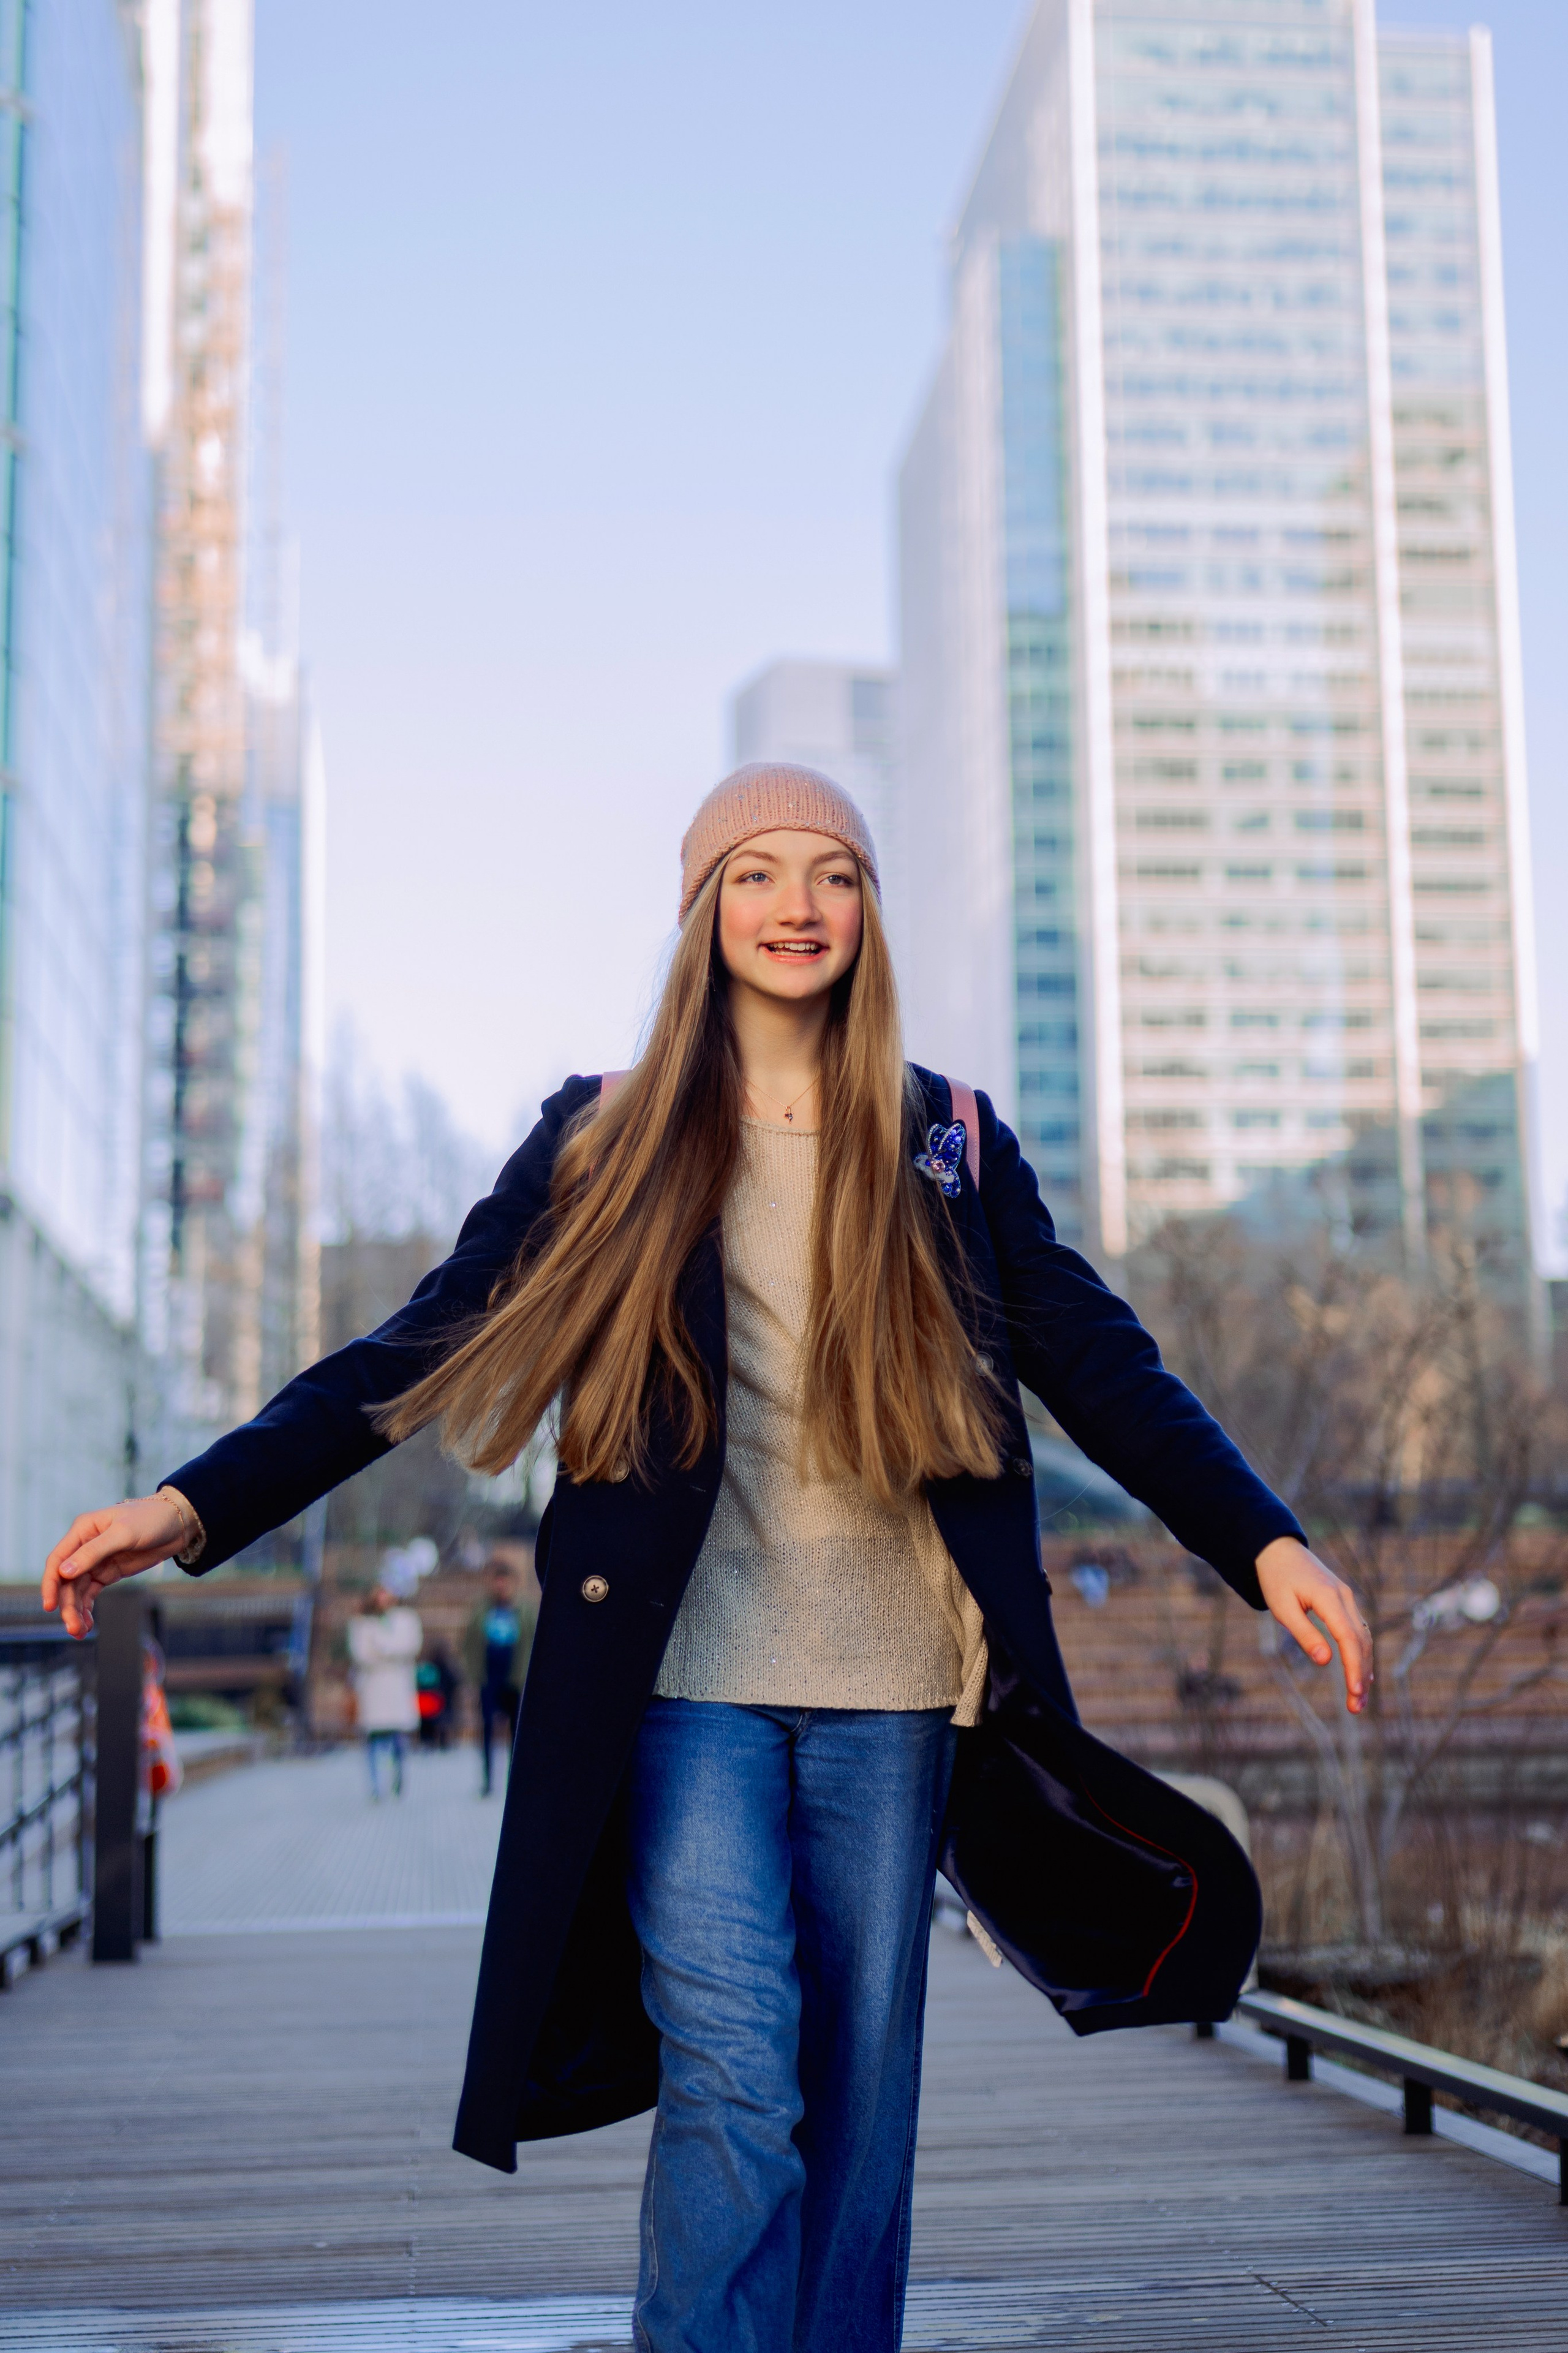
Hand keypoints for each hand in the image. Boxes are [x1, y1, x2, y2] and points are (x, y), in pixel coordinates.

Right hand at [42, 1495, 187, 1639]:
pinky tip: (88, 1625)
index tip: (50, 1606)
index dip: (50, 1584)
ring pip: (77, 1591)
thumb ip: (94, 1552)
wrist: (177, 1524)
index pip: (57, 1560)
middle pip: (66, 1581)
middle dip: (67, 1605)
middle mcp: (84, 1547)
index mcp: (83, 1530)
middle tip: (73, 1628)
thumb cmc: (151, 1519)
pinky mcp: (108, 1573)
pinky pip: (90, 1594)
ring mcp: (95, 1562)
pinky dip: (87, 1609)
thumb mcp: (123, 1533)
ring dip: (76, 1612)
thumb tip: (64, 1572)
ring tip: (80, 1632)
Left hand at [1255, 1536, 1371, 1714]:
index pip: (1349, 1638)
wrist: (1278, 1550)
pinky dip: (1362, 1654)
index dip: (1354, 1667)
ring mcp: (1347, 1598)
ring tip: (1358, 1699)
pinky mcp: (1345, 1602)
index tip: (1355, 1692)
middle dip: (1361, 1675)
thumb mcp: (1282, 1607)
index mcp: (1329, 1597)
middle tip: (1356, 1707)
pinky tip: (1361, 1675)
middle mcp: (1345, 1597)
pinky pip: (1359, 1630)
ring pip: (1364, 1638)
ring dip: (1364, 1668)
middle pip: (1362, 1642)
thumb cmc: (1276, 1579)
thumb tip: (1324, 1661)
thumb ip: (1303, 1633)